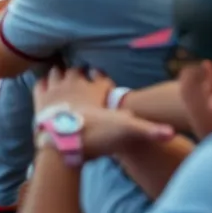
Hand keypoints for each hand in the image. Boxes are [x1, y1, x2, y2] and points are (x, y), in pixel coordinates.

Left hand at [33, 67, 173, 160]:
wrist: (62, 142)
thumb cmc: (95, 135)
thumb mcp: (126, 131)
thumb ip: (149, 131)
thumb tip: (172, 133)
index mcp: (95, 87)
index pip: (98, 74)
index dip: (99, 76)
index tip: (99, 77)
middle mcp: (75, 82)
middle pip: (76, 69)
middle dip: (80, 72)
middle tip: (81, 77)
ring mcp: (55, 87)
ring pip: (56, 70)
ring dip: (60, 73)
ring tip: (63, 78)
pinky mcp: (40, 97)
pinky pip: (39, 82)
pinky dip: (43, 82)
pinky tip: (46, 87)